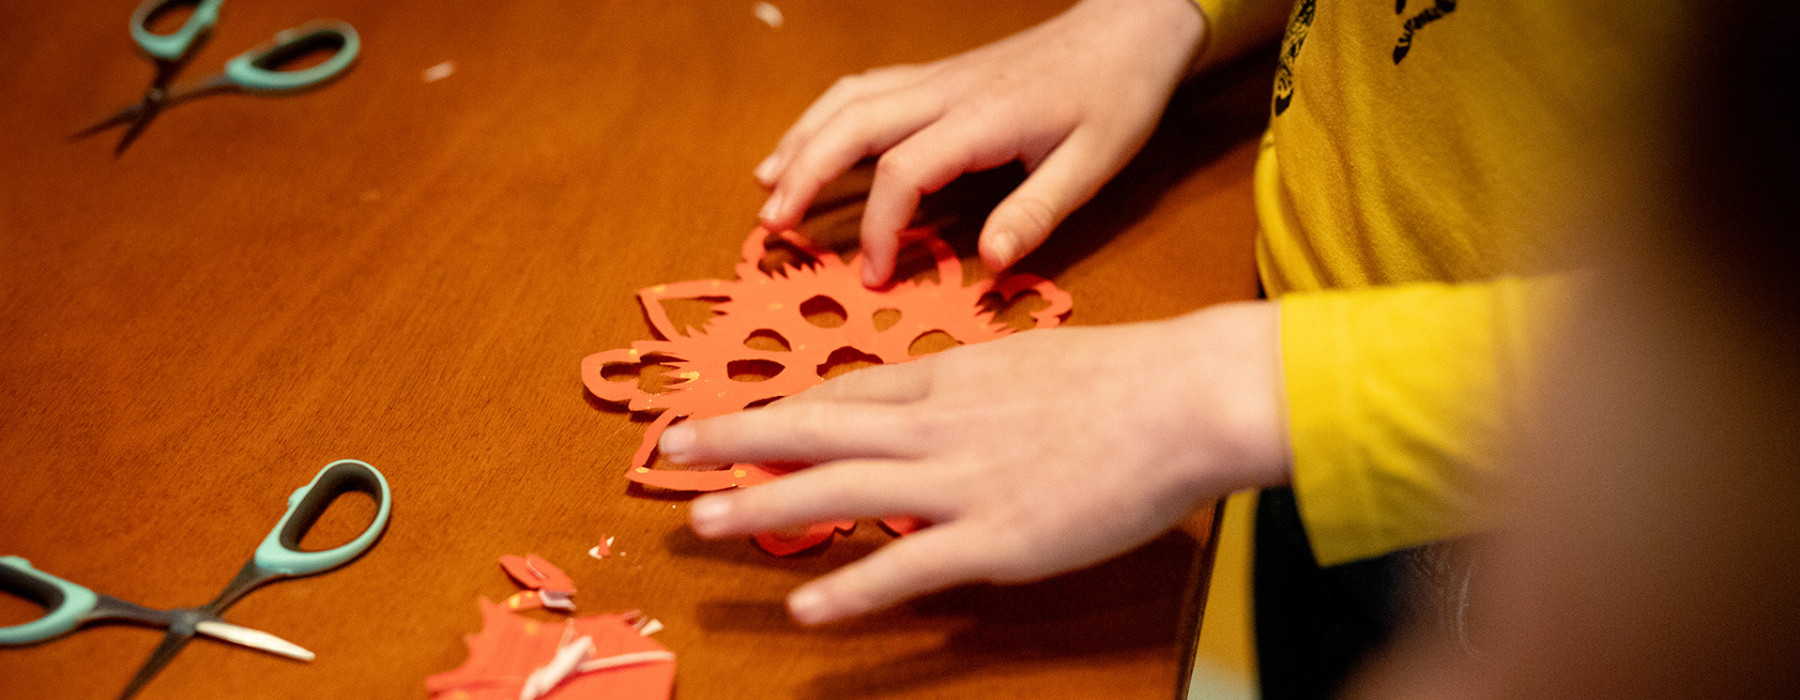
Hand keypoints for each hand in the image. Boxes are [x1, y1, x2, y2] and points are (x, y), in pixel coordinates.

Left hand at [657, 302, 1290, 624]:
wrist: (1183, 398)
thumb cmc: (1122, 377)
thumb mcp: (1028, 361)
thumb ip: (972, 386)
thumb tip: (933, 399)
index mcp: (949, 380)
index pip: (842, 393)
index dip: (776, 408)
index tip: (727, 418)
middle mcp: (937, 425)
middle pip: (816, 429)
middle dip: (737, 441)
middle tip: (673, 450)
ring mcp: (961, 481)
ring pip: (840, 488)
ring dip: (765, 504)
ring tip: (703, 520)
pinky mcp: (996, 536)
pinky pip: (907, 565)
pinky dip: (852, 588)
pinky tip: (806, 607)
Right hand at [754, 0, 1206, 286]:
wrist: (1125, 31)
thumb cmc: (1113, 98)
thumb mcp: (1093, 164)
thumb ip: (1038, 213)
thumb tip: (990, 264)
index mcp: (982, 118)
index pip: (904, 172)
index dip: (878, 227)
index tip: (873, 276)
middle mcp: (945, 91)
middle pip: (852, 124)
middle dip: (804, 174)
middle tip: (772, 227)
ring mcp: (936, 78)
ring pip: (847, 101)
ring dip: (800, 142)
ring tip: (765, 189)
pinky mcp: (936, 76)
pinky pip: (862, 91)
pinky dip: (820, 118)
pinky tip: (801, 144)